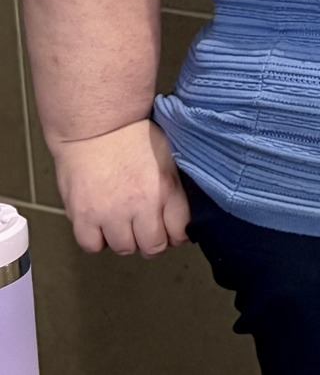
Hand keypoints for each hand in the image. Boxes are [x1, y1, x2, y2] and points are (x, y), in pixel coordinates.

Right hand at [50, 120, 188, 255]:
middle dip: (152, 242)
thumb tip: (180, 216)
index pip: (180, 232)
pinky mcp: (83, 216)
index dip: (177, 234)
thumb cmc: (133, 136)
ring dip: (125, 240)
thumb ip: (174, 188)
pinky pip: (92, 245)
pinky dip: (97, 240)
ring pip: (124, 248)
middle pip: (153, 247)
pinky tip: (100, 225)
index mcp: (166, 188)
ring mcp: (110, 213)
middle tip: (145, 230)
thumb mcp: (168, 158)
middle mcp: (140, 205)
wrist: (95, 126)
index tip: (171, 230)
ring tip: (122, 224)